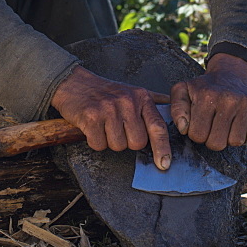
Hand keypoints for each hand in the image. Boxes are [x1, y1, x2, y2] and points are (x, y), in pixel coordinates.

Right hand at [51, 65, 171, 168]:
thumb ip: (153, 100)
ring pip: (118, 146)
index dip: (162, 148)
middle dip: (127, 141)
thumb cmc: (105, 91)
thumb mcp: (132, 91)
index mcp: (141, 97)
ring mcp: (109, 109)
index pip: (158, 127)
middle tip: (117, 128)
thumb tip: (172, 109)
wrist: (74, 83)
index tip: (164, 163)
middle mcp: (127, 102)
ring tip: (104, 125)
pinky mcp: (91, 117)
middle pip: (137, 143)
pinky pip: (99, 144)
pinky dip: (95, 141)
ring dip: (109, 141)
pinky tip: (93, 127)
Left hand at [169, 53, 246, 149]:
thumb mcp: (183, 91)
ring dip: (229, 138)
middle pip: (217, 143)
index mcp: (206, 95)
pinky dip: (246, 135)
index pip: (198, 135)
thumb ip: (176, 109)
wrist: (229, 75)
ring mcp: (246, 102)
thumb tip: (183, 128)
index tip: (200, 123)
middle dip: (212, 139)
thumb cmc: (204, 89)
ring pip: (235, 142)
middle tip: (213, 125)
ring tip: (226, 124)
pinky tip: (239, 124)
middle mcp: (228, 98)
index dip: (197, 133)